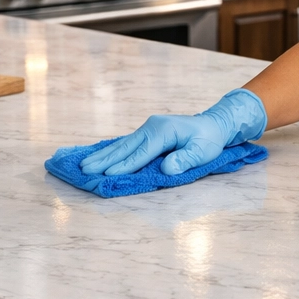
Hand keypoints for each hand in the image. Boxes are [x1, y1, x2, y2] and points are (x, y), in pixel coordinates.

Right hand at [78, 88, 267, 175]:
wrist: (213, 124)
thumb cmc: (208, 140)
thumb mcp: (203, 151)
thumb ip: (185, 159)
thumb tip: (167, 168)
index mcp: (163, 131)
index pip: (141, 152)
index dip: (124, 165)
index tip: (106, 175)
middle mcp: (151, 127)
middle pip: (125, 147)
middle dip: (105, 160)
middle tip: (85, 170)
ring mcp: (147, 128)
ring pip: (122, 144)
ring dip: (103, 155)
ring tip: (84, 164)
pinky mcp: (146, 133)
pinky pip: (126, 144)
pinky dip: (112, 151)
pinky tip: (99, 157)